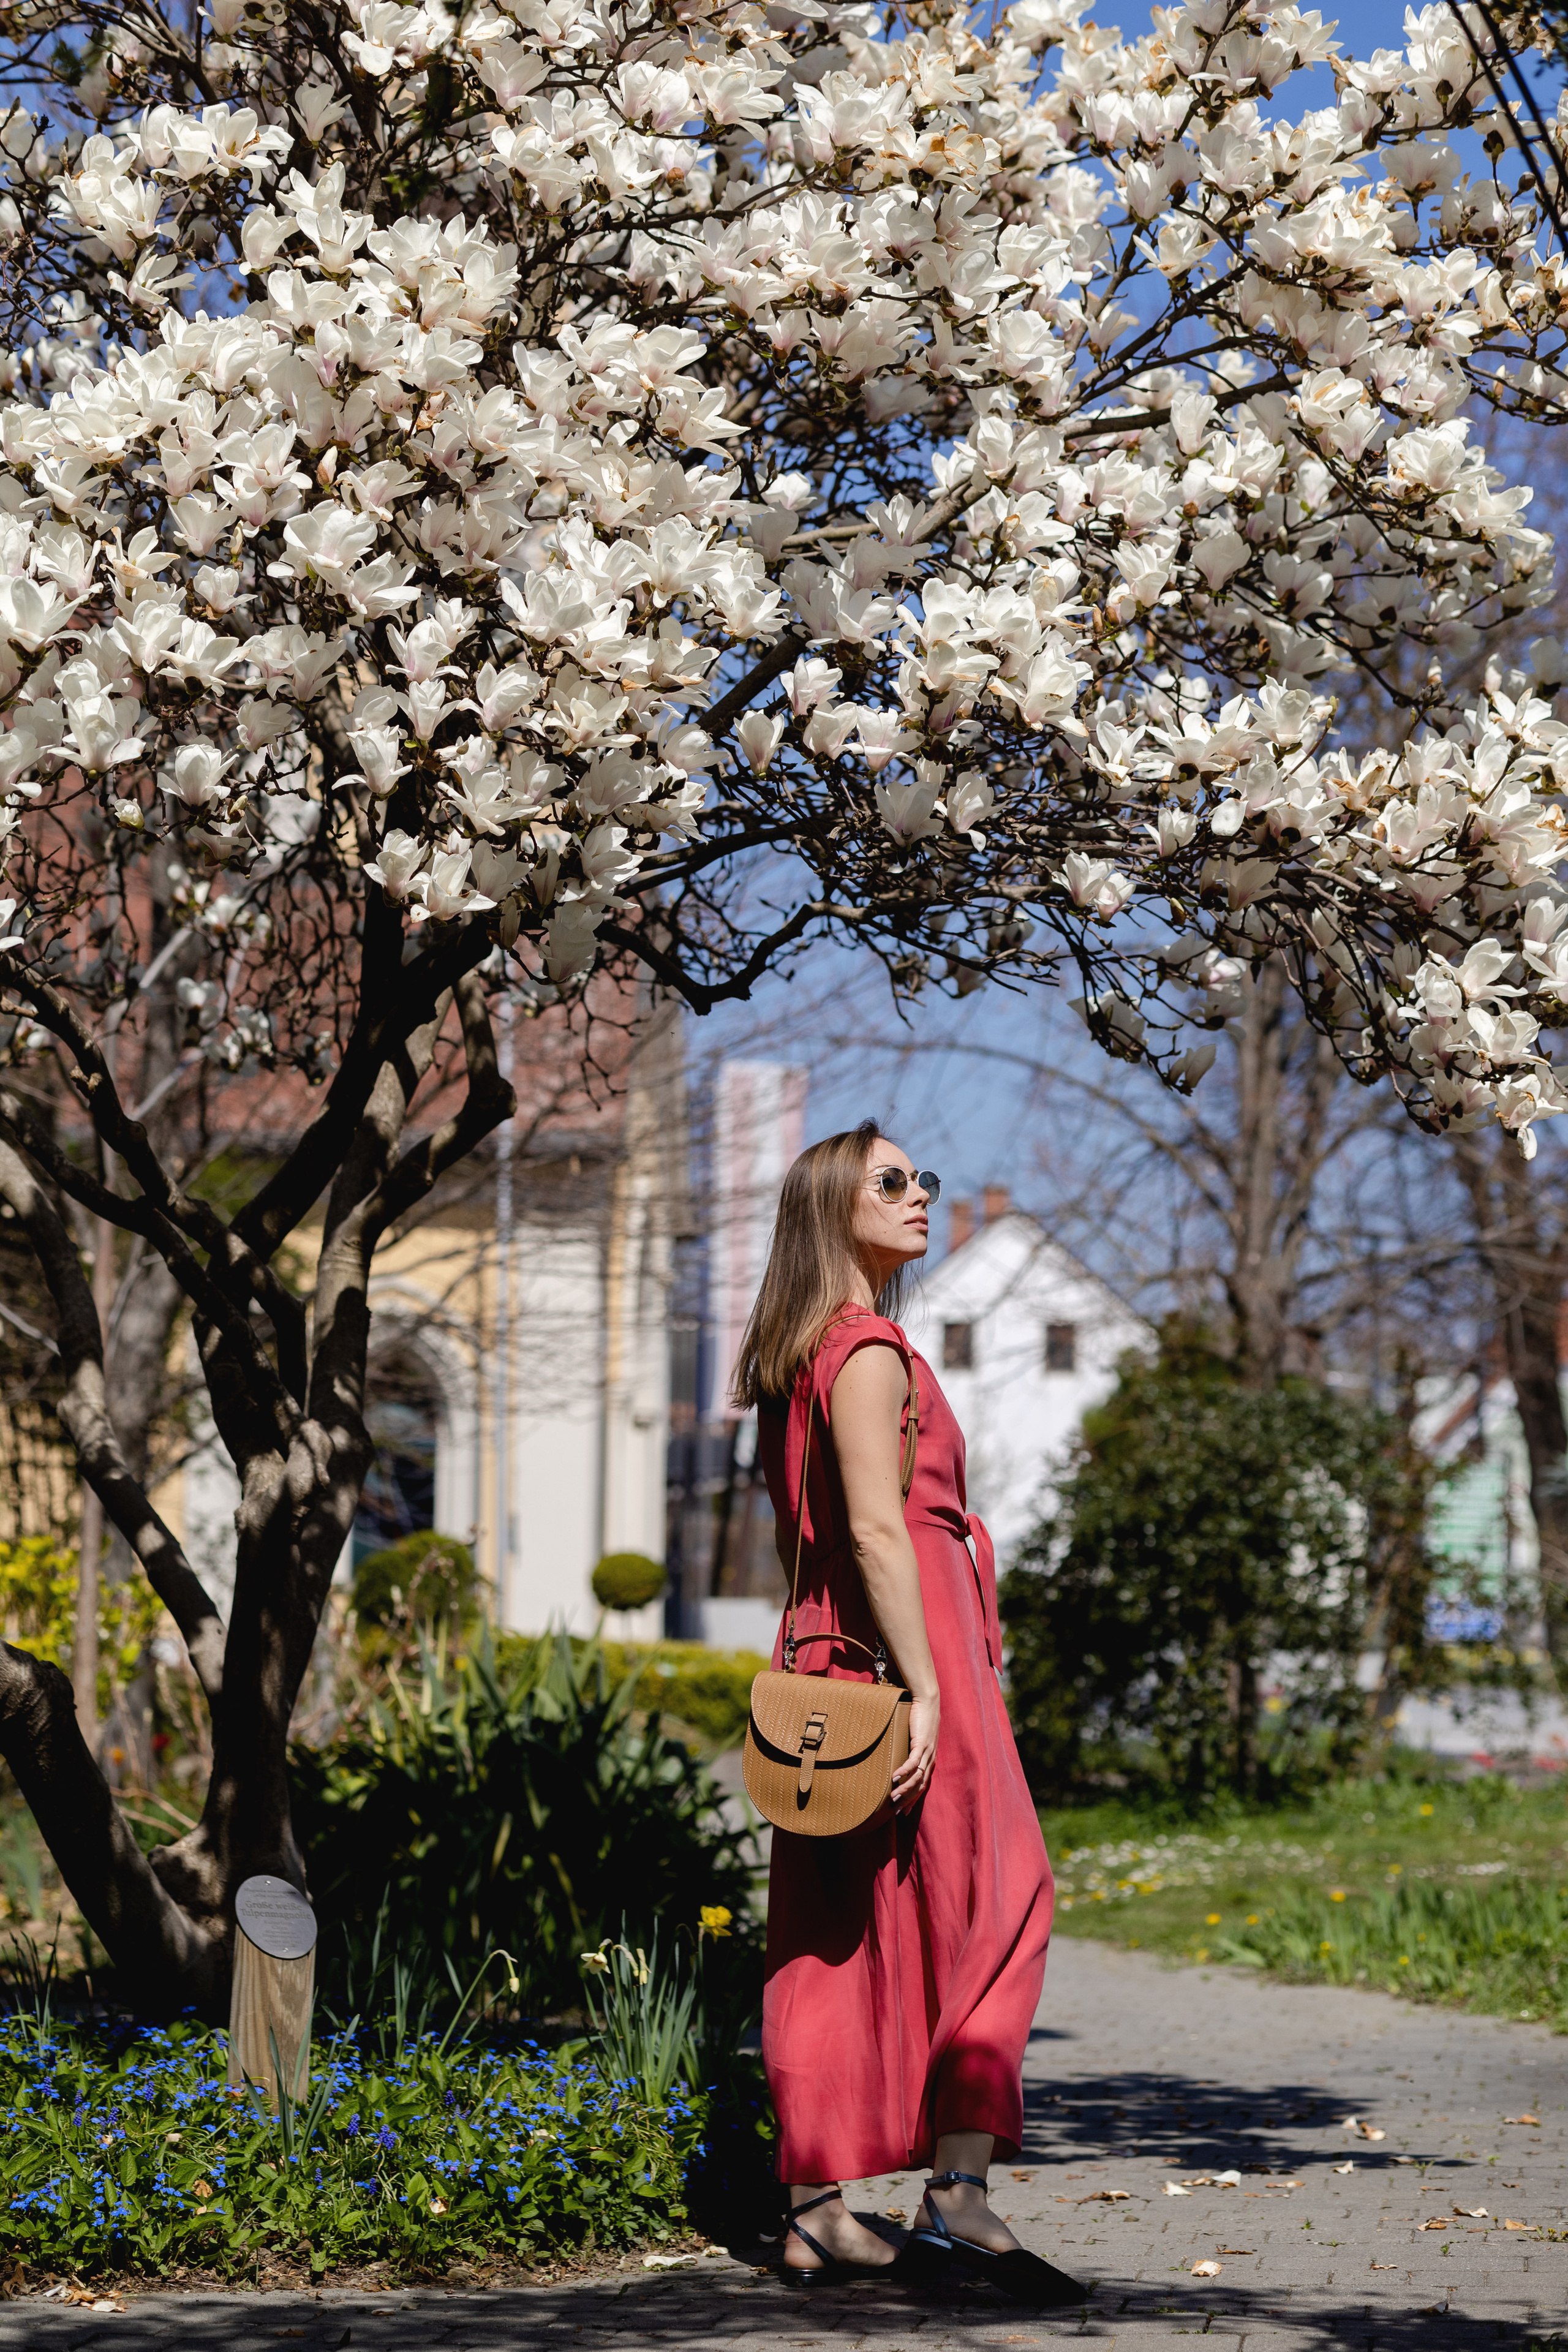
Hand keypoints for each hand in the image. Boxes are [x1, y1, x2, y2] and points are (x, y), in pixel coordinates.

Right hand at [893, 1691, 938, 1810]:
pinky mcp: (921, 1743)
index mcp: (930, 1759)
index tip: (904, 1811)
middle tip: (897, 1811)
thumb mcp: (918, 1737)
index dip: (914, 1799)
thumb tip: (901, 1755)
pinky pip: (912, 1762)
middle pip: (920, 1786)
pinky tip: (894, 1777)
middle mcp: (931, 1758)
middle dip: (909, 1800)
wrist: (928, 1702)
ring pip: (917, 1777)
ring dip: (904, 1789)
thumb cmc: (921, 1718)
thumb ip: (913, 1748)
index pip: (923, 1785)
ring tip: (892, 1797)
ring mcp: (927, 1752)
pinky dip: (904, 1771)